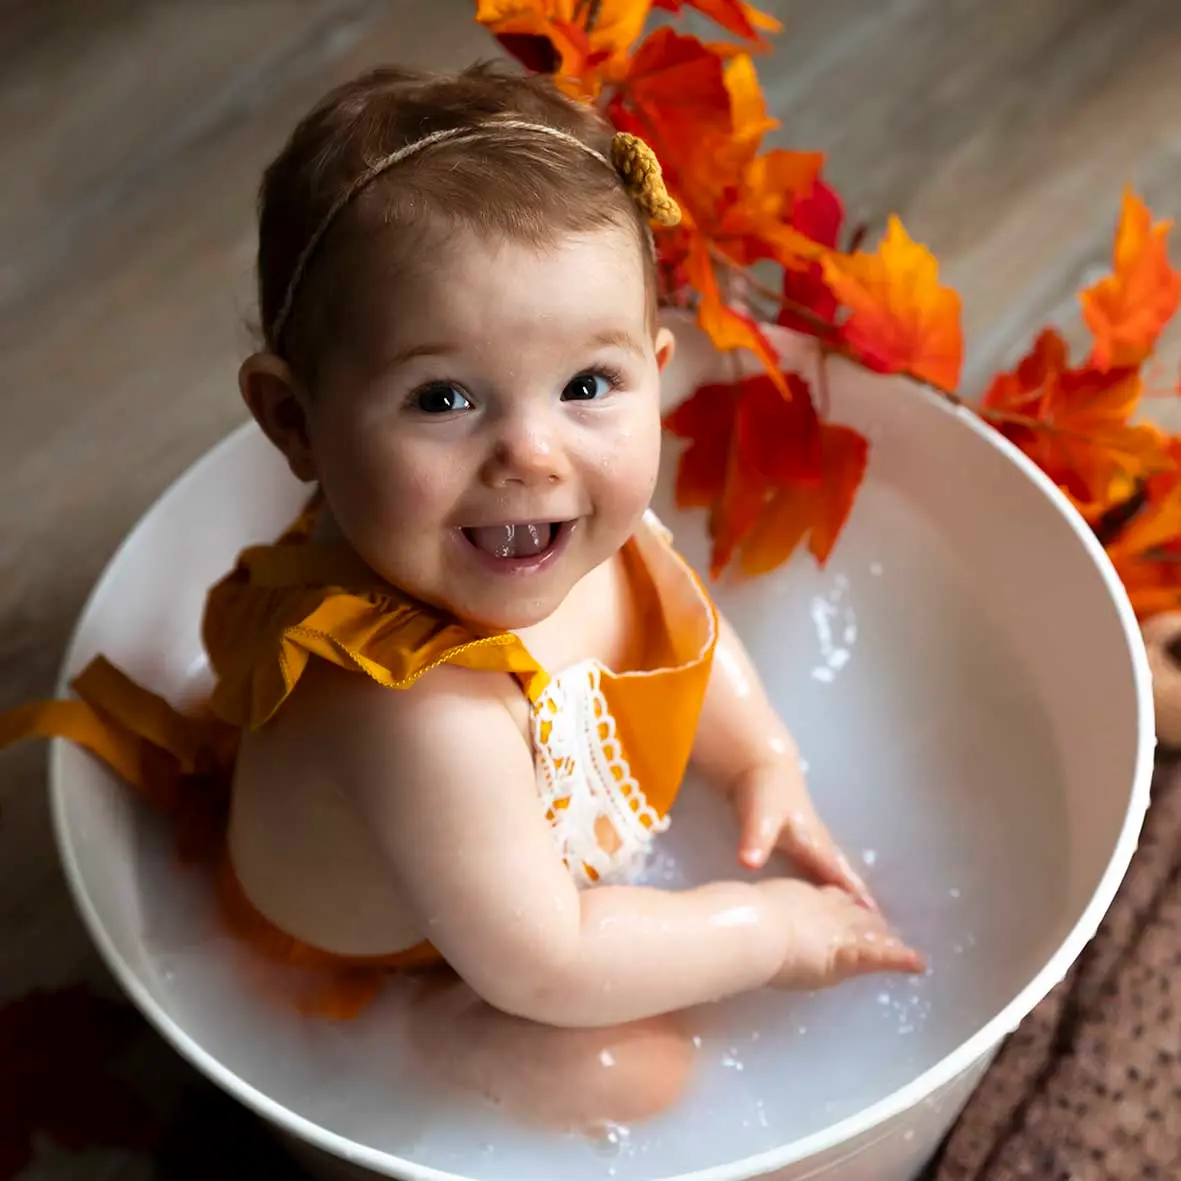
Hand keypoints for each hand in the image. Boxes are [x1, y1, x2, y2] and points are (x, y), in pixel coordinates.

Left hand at [730, 759, 877, 910]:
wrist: (760, 765)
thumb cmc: (762, 793)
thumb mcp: (759, 817)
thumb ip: (755, 840)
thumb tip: (748, 864)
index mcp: (813, 843)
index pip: (837, 877)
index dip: (854, 897)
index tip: (876, 921)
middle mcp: (819, 844)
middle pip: (844, 874)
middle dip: (860, 898)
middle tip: (882, 925)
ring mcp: (813, 840)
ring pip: (836, 870)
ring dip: (850, 889)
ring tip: (867, 915)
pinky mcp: (802, 840)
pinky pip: (823, 867)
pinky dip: (833, 880)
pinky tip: (831, 892)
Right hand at [757, 879, 924, 989]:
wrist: (753, 926)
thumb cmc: (742, 918)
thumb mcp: (742, 910)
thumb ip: (743, 912)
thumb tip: (725, 914)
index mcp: (799, 898)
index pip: (827, 900)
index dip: (840, 903)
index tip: (849, 904)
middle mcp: (823, 909)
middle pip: (851, 915)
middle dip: (867, 922)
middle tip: (884, 926)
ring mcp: (837, 929)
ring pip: (866, 934)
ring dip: (885, 941)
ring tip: (907, 950)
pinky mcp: (848, 952)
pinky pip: (877, 957)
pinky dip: (898, 960)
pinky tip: (917, 964)